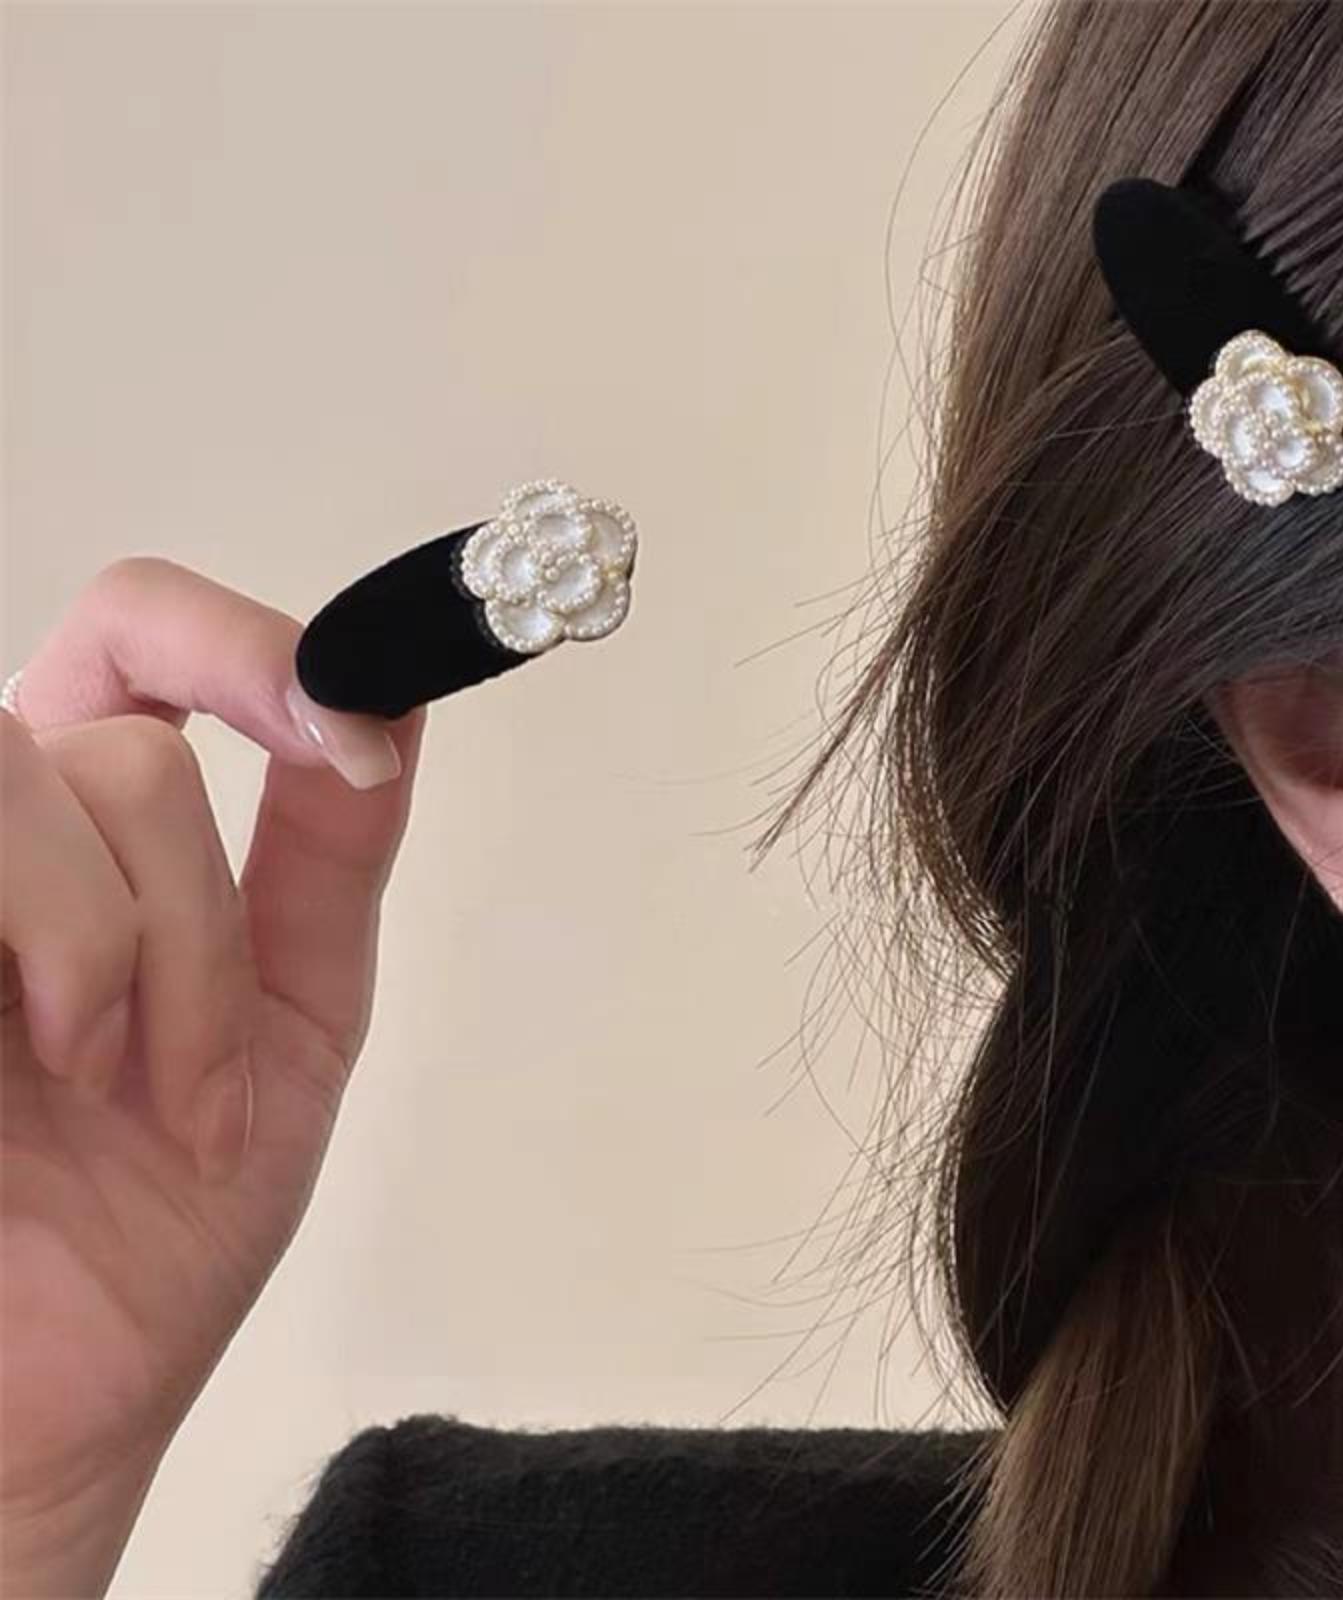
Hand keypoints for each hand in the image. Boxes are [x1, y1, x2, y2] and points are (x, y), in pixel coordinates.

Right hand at [0, 559, 423, 1596]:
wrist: (50, 1397)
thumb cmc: (160, 1219)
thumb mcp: (289, 1018)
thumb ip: (326, 854)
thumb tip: (389, 699)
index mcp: (98, 829)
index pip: (137, 630)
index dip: (244, 645)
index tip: (350, 728)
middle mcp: (1, 834)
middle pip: (121, 753)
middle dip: (194, 931)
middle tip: (180, 1078)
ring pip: (31, 777)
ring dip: (114, 956)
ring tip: (94, 1084)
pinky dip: (56, 960)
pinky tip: (26, 1085)